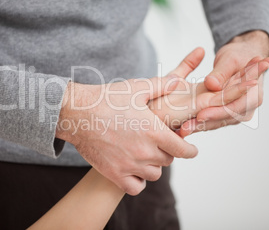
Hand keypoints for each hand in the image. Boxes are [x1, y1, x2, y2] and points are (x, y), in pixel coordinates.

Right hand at [56, 76, 196, 195]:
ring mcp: (129, 165)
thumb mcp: (136, 88)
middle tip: (158, 142)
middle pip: (168, 160)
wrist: (77, 113)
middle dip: (167, 151)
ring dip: (153, 165)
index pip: (183, 150)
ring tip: (145, 154)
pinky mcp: (114, 174)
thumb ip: (161, 85)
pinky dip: (138, 181)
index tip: (191, 150)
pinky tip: (134, 169)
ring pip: (154, 174)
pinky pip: (135, 187)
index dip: (190, 150)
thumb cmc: (106, 99)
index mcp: (154, 131)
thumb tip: (177, 80)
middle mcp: (144, 152)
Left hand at [178, 31, 268, 136]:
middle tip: (184, 129)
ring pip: (215, 123)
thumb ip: (221, 73)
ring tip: (180, 131)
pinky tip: (181, 127)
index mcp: (253, 97)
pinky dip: (197, 123)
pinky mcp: (224, 112)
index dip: (217, 113)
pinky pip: (211, 119)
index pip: (234, 109)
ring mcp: (235, 112)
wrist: (242, 58)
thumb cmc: (239, 57)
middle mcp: (245, 109)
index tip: (200, 115)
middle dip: (203, 125)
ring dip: (197, 127)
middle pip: (222, 120)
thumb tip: (212, 84)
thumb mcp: (230, 60)